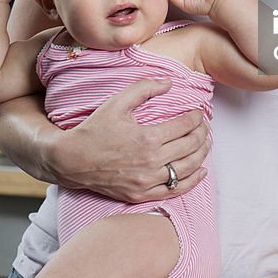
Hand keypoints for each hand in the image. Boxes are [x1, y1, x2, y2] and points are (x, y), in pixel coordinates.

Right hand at [57, 78, 209, 200]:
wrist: (72, 160)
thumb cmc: (95, 129)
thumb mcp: (117, 102)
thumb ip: (145, 87)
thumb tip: (170, 82)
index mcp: (148, 137)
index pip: (186, 126)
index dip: (197, 117)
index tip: (198, 112)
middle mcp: (151, 161)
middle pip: (191, 146)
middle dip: (203, 133)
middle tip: (204, 125)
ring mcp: (147, 181)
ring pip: (188, 169)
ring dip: (202, 155)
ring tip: (205, 144)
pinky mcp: (141, 194)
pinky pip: (175, 190)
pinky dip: (192, 181)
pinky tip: (201, 171)